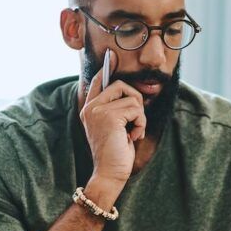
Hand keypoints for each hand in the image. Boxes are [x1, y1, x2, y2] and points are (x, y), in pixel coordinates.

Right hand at [80, 50, 147, 185]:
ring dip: (140, 117)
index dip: (107, 68)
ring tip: (132, 132)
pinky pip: (136, 109)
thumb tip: (132, 93)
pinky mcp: (109, 116)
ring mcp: (98, 110)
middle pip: (120, 85)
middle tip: (134, 122)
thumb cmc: (116, 154)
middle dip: (135, 102)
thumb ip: (118, 110)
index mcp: (90, 109)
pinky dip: (141, 124)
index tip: (111, 56)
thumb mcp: (116, 128)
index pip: (98, 81)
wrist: (109, 174)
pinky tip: (132, 137)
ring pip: (132, 98)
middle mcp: (91, 107)